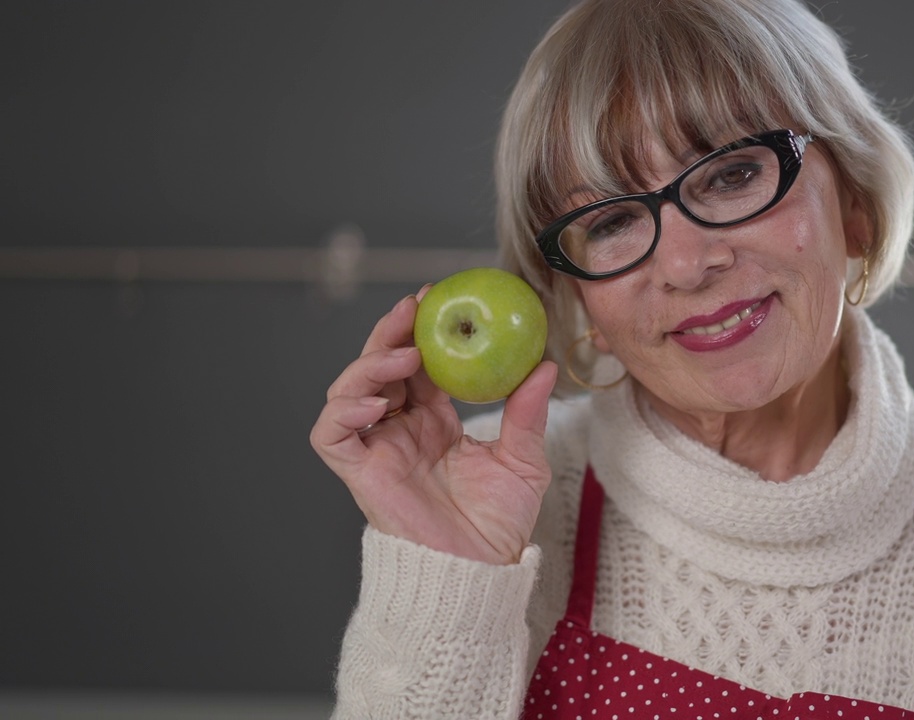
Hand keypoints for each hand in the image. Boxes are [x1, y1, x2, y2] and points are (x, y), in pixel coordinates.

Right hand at [309, 288, 558, 564]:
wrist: (479, 572)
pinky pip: (333, 434)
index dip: (421, 331)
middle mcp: (400, 431)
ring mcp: (377, 450)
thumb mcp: (523, 461)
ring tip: (404, 356)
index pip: (418, 365)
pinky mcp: (359, 473)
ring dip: (370, 364)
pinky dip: (344, 409)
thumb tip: (546, 365)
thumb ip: (528, 413)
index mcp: (434, 422)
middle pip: (379, 368)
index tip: (438, 299)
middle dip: (390, 333)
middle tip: (414, 308)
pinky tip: (377, 400)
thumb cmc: (498, 524)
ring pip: (349, 391)